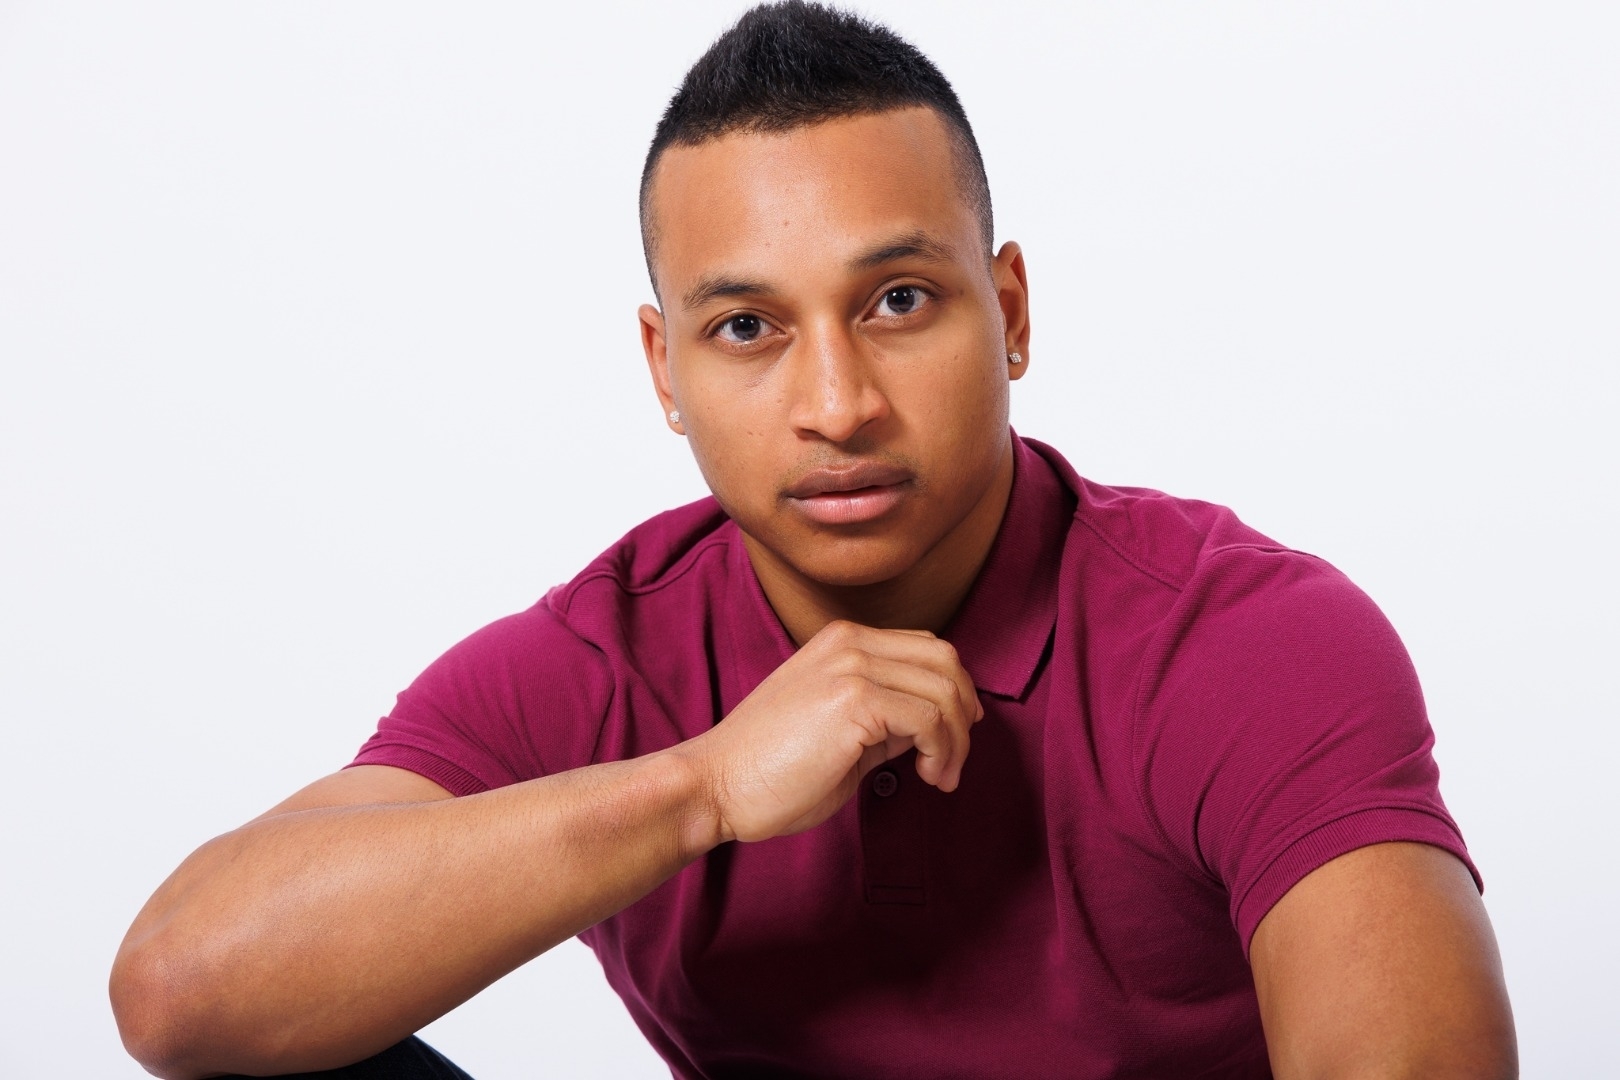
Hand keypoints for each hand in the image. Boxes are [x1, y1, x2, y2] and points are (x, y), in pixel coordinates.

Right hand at [672, 620, 982, 843]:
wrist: (716, 784)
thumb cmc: (769, 770)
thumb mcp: (839, 729)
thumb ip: (884, 717)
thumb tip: (933, 725)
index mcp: (842, 641)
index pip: (926, 648)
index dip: (954, 691)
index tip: (954, 737)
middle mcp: (850, 643)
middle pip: (944, 661)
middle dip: (963, 714)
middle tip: (953, 761)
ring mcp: (851, 667)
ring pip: (943, 691)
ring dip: (956, 741)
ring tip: (940, 777)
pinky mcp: (854, 700)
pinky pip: (929, 719)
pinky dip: (942, 751)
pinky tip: (927, 776)